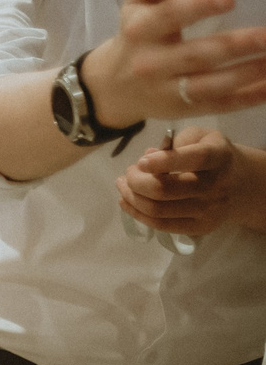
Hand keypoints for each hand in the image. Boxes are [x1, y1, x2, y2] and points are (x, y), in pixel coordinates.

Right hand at [79, 0, 265, 128]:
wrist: (111, 90)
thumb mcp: (136, 6)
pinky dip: (247, 98)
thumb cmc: (134, 38)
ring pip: (211, 85)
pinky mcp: (181, 111)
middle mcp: (151, 64)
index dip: (198, 8)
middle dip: (236, 45)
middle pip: (197, 55)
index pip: (169, 17)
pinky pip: (218, 106)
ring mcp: (167, 92)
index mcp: (140, 32)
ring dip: (248, 73)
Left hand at [116, 130, 263, 236]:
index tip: (141, 161)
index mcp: (219, 156)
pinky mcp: (200, 228)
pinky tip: (127, 201)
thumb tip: (149, 156)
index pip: (194, 159)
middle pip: (164, 189)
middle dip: (136, 181)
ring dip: (131, 197)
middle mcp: (217, 185)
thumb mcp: (201, 136)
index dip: (163, 161)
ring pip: (157, 209)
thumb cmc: (212, 154)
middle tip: (129, 172)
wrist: (241, 184)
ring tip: (124, 185)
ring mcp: (209, 210)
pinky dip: (137, 213)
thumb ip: (175, 142)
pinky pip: (160, 225)